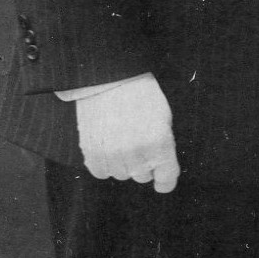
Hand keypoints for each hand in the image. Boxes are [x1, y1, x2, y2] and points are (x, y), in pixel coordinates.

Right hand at [74, 73, 179, 192]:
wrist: (109, 77)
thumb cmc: (140, 95)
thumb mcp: (163, 119)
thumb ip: (164, 148)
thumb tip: (160, 170)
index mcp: (160, 144)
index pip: (166, 180)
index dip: (165, 179)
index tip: (162, 179)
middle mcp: (138, 154)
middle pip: (143, 176)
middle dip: (143, 162)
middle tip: (137, 139)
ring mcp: (113, 155)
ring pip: (122, 174)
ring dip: (123, 162)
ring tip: (120, 137)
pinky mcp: (92, 153)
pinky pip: (101, 172)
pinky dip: (104, 163)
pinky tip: (106, 144)